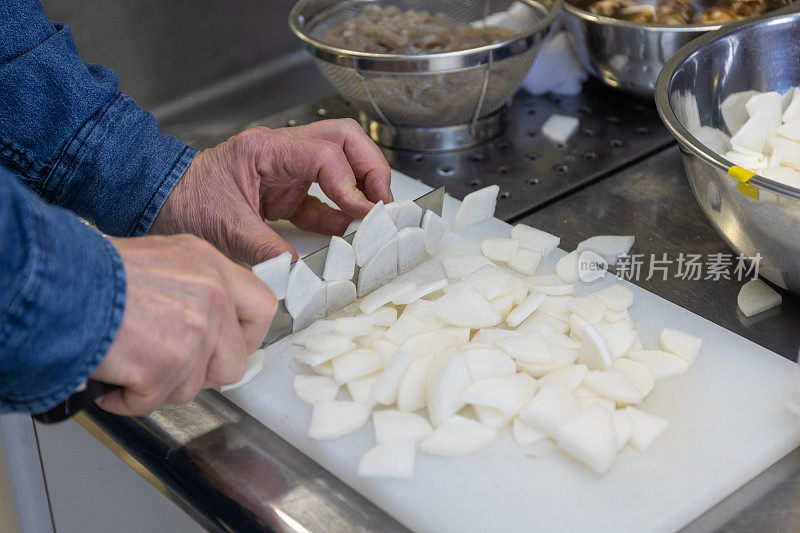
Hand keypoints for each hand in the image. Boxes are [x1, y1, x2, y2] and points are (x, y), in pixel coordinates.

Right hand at [93, 234, 275, 415]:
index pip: (262, 306)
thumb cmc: (92, 271)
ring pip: (193, 388)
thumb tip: (206, 324)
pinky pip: (155, 403)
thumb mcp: (160, 258)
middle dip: (199, 375)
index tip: (228, 349)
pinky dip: (128, 400)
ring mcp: (195, 329)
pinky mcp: (169, 362)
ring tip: (129, 364)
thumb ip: (192, 287)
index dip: (247, 338)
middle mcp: (212, 294)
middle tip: (168, 367)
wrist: (54, 282)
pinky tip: (112, 378)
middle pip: (233, 363)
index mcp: (211, 265)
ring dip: (158, 387)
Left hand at [151, 119, 392, 264]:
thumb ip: (267, 250)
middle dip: (370, 168)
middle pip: (344, 140)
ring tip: (375, 217)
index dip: (350, 183)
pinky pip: (322, 198)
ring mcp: (285, 171)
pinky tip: (348, 232)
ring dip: (361, 187)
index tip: (362, 213)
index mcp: (266, 149)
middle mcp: (281, 152)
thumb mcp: (225, 228)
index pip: (326, 154)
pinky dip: (340, 213)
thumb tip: (299, 274)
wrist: (156, 202)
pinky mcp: (284, 192)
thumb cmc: (182, 203)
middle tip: (383, 202)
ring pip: (340, 163)